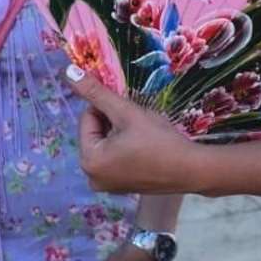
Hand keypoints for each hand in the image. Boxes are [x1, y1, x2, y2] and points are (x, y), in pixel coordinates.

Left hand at [67, 66, 202, 194]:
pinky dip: (125, 149)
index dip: (109, 109)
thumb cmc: (158, 140)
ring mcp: (106, 186)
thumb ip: (97, 92)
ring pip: (105, 144)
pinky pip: (114, 159)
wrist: (191, 169)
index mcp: (89, 161)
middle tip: (137, 125)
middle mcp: (92, 177)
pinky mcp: (120, 188)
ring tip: (143, 137)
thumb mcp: (126, 112)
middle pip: (95, 133)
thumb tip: (69, 72)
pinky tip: (144, 149)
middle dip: (113, 124)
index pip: (87, 118)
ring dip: (119, 134)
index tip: (130, 113)